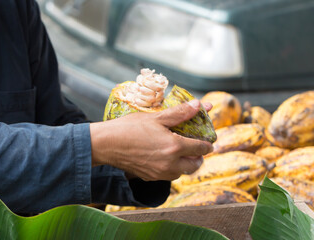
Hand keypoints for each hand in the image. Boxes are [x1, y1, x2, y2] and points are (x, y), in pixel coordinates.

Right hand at [89, 99, 212, 180]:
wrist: (106, 144)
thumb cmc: (130, 128)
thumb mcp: (156, 117)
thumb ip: (180, 113)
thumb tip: (199, 105)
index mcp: (175, 147)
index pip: (201, 148)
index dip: (207, 144)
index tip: (207, 141)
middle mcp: (170, 164)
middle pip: (195, 165)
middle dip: (199, 156)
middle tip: (195, 147)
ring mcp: (160, 173)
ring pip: (182, 173)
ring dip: (186, 164)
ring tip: (181, 153)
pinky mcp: (150, 177)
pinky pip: (168, 176)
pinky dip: (172, 169)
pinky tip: (165, 158)